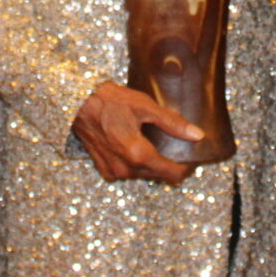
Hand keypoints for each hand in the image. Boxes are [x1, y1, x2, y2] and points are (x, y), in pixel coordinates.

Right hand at [72, 82, 202, 182]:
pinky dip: (134, 164)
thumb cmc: (111, 101)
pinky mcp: (104, 170)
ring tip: (154, 142)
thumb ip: (173, 123)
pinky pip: (127, 173)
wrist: (78, 102)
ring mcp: (113, 171)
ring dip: (151, 164)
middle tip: (174, 145)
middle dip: (169, 164)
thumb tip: (197, 135)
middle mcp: (126, 168)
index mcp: (138, 154)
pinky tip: (134, 145)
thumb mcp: (145, 107)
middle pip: (159, 175)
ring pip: (143, 175)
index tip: (191, 157)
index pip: (173, 174)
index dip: (186, 168)